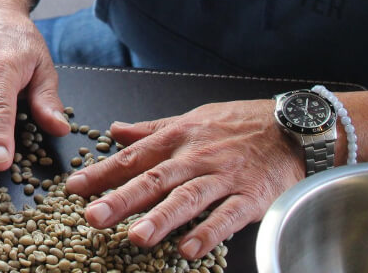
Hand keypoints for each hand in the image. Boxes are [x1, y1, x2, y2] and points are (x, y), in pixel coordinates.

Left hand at [65, 100, 300, 259]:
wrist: (292, 127)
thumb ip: (152, 129)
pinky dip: (208, 232)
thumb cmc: (239, 124)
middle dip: (122, 199)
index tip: (74, 188)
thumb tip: (115, 129)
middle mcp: (196, 158)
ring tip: (137, 237)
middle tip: (94, 216)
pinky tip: (189, 249)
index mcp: (178, 139)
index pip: (132, 157)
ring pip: (188, 198)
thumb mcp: (192, 119)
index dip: (102, 173)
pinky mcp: (251, 197)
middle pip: (154, 179)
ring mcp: (223, 178)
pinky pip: (227, 217)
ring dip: (161, 218)